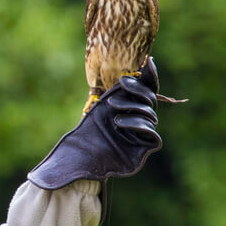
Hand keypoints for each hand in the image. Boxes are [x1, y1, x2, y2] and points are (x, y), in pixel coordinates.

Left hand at [28, 57, 161, 189]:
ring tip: (111, 108)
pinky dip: (137, 125)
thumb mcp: (97, 109)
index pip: (146, 90)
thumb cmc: (81, 137)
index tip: (148, 61)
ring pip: (150, 115)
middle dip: (137, 91)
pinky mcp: (141, 151)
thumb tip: (137, 64)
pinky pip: (152, 135)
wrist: (73, 163)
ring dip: (133, 107)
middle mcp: (136, 122)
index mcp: (127, 109)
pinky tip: (118, 123)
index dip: (150, 77)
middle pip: (150, 101)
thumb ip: (116, 91)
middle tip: (119, 87)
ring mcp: (140, 137)